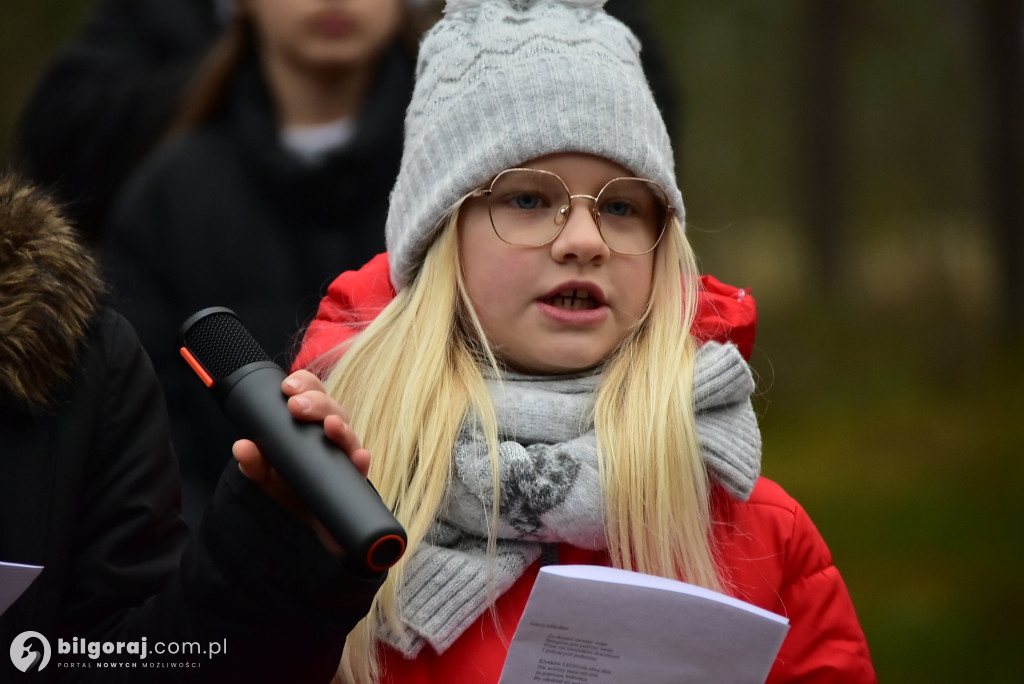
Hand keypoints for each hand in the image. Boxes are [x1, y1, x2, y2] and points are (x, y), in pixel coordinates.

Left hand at [231, 370, 369, 556]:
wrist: (307, 531)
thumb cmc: (291, 493)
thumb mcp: (267, 478)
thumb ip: (255, 464)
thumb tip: (242, 446)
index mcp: (312, 427)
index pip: (314, 395)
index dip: (305, 385)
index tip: (288, 386)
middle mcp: (332, 438)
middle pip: (333, 410)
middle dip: (318, 403)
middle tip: (297, 406)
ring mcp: (346, 459)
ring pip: (350, 436)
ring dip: (342, 428)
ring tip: (330, 426)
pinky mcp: (356, 482)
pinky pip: (362, 469)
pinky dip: (362, 462)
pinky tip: (360, 458)